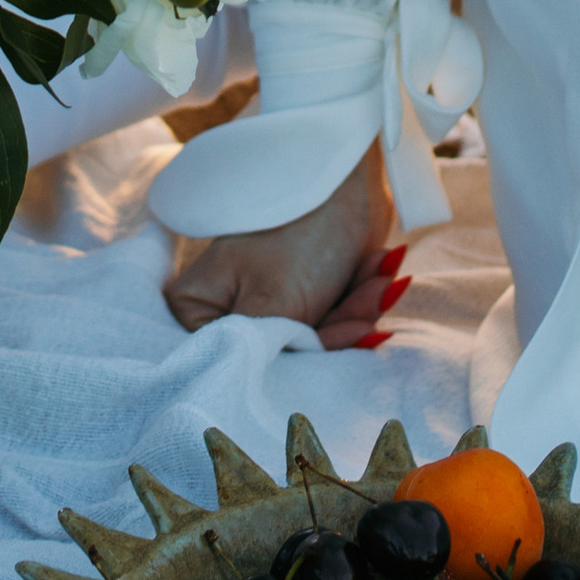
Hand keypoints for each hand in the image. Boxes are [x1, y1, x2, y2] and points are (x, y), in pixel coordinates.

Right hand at [164, 139, 401, 347]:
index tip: (333, 340)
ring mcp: (270, 301)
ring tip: (381, 278)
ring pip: (320, 339)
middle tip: (371, 314)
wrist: (346, 173)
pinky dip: (364, 298)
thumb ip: (262, 360)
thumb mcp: (274, 305)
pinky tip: (383, 271)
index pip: (238, 364)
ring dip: (360, 310)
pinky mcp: (306, 294)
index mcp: (197, 310)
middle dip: (339, 332)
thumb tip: (255, 406)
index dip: (292, 359)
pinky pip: (338, 319)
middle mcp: (227, 310)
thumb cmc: (297, 233)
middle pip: (287, 354)